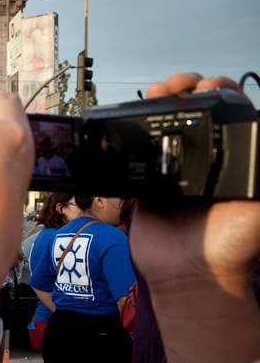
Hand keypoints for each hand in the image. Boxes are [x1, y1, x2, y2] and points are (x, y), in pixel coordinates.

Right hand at [129, 72, 259, 294]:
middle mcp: (204, 160)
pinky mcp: (144, 186)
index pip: (229, 112)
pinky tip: (127, 122)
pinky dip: (130, 136)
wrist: (191, 277)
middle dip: (185, 90)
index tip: (205, 85)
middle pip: (194, 111)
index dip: (218, 91)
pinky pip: (135, 156)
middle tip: (173, 87)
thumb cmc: (234, 245)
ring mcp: (172, 171)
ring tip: (152, 94)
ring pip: (163, 126)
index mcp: (235, 159)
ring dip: (156, 105)